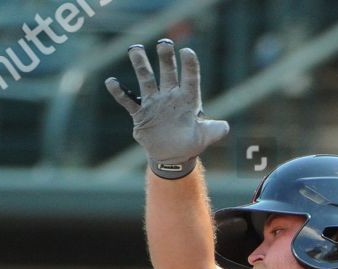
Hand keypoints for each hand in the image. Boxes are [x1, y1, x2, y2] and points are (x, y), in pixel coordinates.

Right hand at [105, 41, 229, 178]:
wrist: (171, 156)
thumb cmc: (189, 144)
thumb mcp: (203, 138)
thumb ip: (214, 130)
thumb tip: (225, 127)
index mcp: (187, 100)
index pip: (189, 79)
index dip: (189, 65)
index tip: (187, 51)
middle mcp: (170, 97)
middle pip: (168, 72)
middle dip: (166, 57)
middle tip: (164, 43)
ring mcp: (154, 103)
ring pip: (146, 79)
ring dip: (141, 65)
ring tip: (135, 49)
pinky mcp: (140, 114)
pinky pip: (128, 101)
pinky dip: (120, 92)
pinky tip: (112, 82)